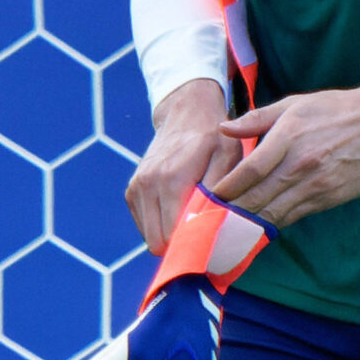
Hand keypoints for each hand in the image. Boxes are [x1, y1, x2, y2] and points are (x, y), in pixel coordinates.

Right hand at [127, 80, 239, 253]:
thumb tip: (209, 226)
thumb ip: (218, 191)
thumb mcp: (227, 157)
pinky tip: (178, 209)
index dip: (193, 245)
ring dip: (170, 235)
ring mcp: (136, 188)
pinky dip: (161, 224)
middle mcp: (147, 185)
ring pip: (149, 237)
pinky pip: (144, 226)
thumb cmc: (214, 138)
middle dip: (181, 245)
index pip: (173, 235)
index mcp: (172, 179)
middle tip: (203, 233)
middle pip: (158, 242)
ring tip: (192, 217)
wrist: (186, 114)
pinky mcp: (131, 192)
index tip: (210, 243)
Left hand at [207, 72, 359, 229]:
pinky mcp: (328, 198)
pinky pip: (294, 216)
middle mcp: (300, 164)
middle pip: (257, 197)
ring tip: (225, 232)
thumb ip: (257, 118)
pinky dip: (273, 224)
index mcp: (288, 137)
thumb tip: (224, 128)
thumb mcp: (294, 104)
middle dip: (230, 212)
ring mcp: (315, 184)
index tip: (209, 197)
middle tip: (208, 222)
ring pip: (274, 212)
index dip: (226, 188)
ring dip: (248, 224)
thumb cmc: (335, 109)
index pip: (249, 170)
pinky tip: (257, 228)